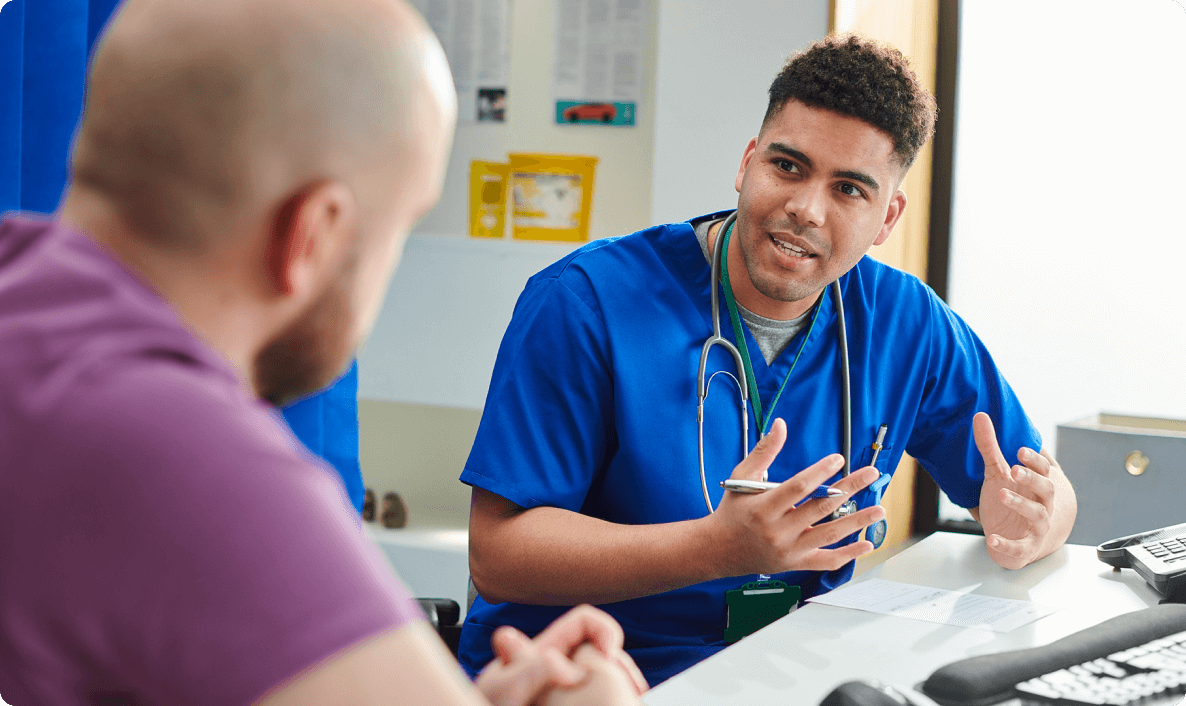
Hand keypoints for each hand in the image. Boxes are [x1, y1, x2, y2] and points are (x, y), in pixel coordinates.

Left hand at [475, 605, 646, 705]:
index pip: (583, 621)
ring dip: (622, 684)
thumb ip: (531, 668)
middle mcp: (558, 667)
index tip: (610, 656)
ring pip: (607, 676)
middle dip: (619, 665)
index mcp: (543, 651)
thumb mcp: (504, 689)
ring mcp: (567, 688)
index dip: (604, 631)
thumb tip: (569, 667)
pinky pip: (603, 694)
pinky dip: (617, 696)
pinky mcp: (573, 700)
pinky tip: (622, 702)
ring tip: (629, 698)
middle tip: (630, 691)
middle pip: (602, 650)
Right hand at [706, 418, 885, 577]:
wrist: (718, 550)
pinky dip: (849, 554)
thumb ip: (764, 451)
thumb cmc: (732, 510)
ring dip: (858, 521)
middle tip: (871, 474)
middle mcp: (778, 530)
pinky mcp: (795, 563)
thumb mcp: (742, 477)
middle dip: (849, 488)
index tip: (839, 459)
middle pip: (821, 507)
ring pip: (830, 534)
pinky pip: (826, 560)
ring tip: (879, 508)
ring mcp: (789, 549)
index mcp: (764, 507)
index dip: (820, 472)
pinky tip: (867, 543)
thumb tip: (780, 425)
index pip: (798, 487)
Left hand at [972, 412, 1057, 568]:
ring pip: (1037, 515)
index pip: (1043, 470)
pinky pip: (1019, 548)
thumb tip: (980, 416)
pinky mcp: (1026, 547)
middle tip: (1014, 469)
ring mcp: (1037, 527)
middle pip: (1046, 490)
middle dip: (1032, 479)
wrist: (1019, 540)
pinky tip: (992, 539)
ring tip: (1001, 494)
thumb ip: (990, 448)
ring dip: (1020, 504)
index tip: (1019, 450)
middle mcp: (1043, 505)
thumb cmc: (1009, 502)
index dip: (1033, 460)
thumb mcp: (997, 474)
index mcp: (1037, 486)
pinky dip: (1006, 544)